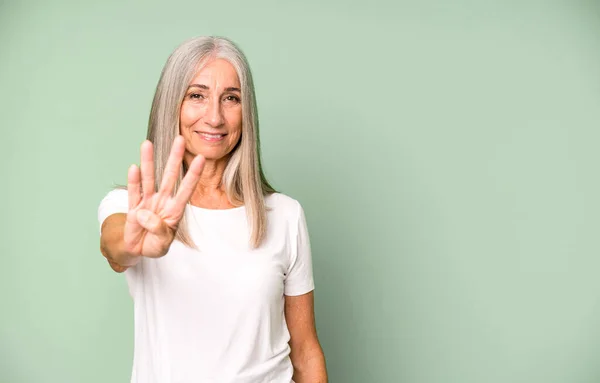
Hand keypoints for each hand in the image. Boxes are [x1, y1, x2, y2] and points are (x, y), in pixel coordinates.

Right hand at [124, 136, 204, 257]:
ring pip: (149, 179)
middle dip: (175, 158)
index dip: (194, 174)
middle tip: (180, 138)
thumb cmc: (155, 244)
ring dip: (148, 161)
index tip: (202, 158)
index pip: (187, 188)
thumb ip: (159, 230)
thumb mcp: (162, 244)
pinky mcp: (133, 207)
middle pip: (170, 176)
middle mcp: (163, 201)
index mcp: (175, 210)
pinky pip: (133, 192)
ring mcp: (147, 202)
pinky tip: (134, 167)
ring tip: (147, 143)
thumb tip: (144, 214)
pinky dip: (134, 181)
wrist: (138, 250)